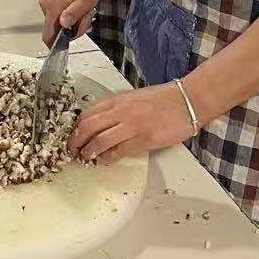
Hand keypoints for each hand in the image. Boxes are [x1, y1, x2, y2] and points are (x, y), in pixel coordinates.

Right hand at [39, 0, 101, 46]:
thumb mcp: (85, 3)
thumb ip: (72, 15)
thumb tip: (63, 26)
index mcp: (52, 6)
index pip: (47, 33)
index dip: (55, 43)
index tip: (67, 45)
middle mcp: (45, 4)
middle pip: (54, 28)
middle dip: (71, 28)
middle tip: (85, 19)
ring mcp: (47, 1)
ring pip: (57, 21)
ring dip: (72, 21)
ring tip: (84, 11)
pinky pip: (58, 13)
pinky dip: (69, 14)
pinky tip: (79, 7)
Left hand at [69, 84, 194, 163]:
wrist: (187, 101)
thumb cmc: (163, 99)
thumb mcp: (134, 98)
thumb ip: (117, 108)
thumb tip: (101, 123)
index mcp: (117, 100)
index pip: (87, 114)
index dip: (76, 128)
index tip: (72, 137)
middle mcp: (121, 111)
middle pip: (88, 127)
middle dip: (75, 141)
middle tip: (72, 151)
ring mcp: (132, 125)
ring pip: (100, 140)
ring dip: (89, 152)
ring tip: (85, 158)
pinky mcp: (144, 139)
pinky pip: (119, 151)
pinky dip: (108, 158)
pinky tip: (105, 161)